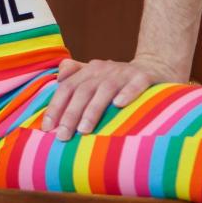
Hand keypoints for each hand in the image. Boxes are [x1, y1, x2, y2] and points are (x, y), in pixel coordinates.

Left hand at [41, 55, 175, 139]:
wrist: (154, 67)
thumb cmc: (118, 78)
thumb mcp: (95, 74)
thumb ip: (75, 74)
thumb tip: (57, 79)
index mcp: (89, 71)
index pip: (67, 87)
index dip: (56, 106)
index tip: (47, 128)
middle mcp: (103, 70)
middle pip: (82, 91)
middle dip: (70, 114)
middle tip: (62, 136)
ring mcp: (123, 72)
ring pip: (105, 89)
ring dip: (93, 109)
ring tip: (83, 130)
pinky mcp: (144, 76)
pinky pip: (135, 84)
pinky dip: (127, 93)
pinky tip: (119, 105)